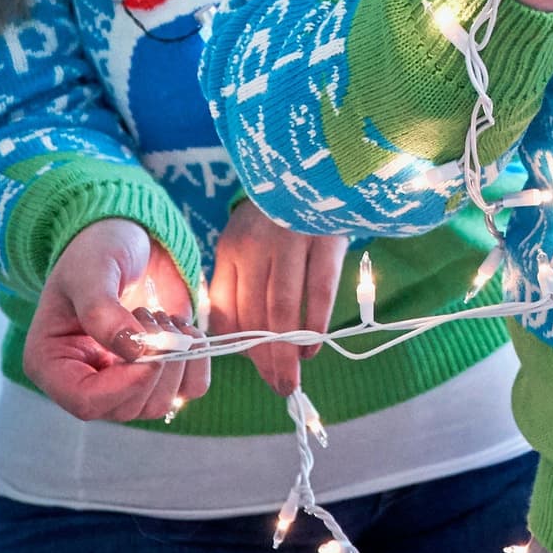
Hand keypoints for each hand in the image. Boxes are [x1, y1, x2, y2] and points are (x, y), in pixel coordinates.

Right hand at [23, 219, 206, 421]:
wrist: (128, 240)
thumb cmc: (95, 251)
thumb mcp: (90, 271)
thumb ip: (101, 309)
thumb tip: (133, 350)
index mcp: (52, 363)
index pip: (85, 402)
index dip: (124, 385)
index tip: (151, 348)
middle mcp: (85, 381)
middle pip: (127, 409)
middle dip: (153, 364)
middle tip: (151, 314)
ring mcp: (123, 382)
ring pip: (159, 405)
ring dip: (175, 358)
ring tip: (162, 316)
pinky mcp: (158, 374)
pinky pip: (189, 389)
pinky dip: (197, 360)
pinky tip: (183, 328)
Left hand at [206, 198, 346, 398]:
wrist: (317, 166)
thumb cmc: (281, 215)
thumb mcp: (250, 241)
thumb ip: (241, 283)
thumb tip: (240, 338)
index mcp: (231, 248)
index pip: (228, 307)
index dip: (239, 344)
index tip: (255, 368)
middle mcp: (255, 245)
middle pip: (255, 313)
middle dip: (265, 357)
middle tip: (278, 386)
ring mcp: (290, 240)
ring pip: (283, 306)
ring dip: (287, 348)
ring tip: (292, 376)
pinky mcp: (324, 237)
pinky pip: (319, 287)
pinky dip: (316, 320)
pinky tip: (314, 343)